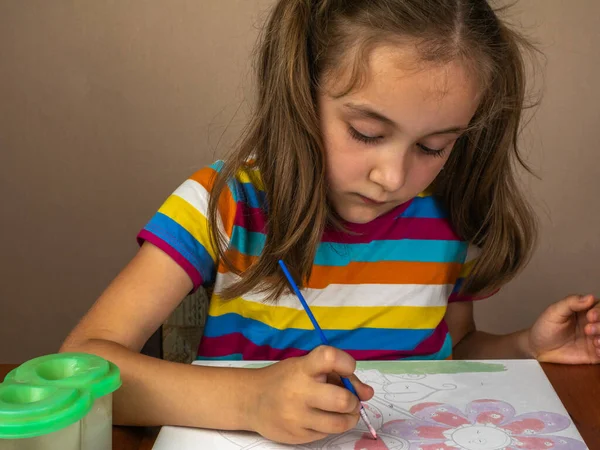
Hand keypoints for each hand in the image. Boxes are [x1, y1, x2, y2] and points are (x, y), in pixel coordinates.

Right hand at [248, 345, 373, 443]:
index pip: (329, 357)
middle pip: (341, 400)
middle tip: (348, 400)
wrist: (251, 400)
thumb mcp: (306, 367)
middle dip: (353, 401)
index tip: (348, 369)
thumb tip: (368, 394)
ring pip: (339, 423)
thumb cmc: (285, 379)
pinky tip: (320, 418)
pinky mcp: (296, 435)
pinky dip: (330, 426)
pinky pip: (326, 434)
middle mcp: (299, 391)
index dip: (346, 363)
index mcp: (303, 368)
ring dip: (348, 417)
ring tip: (343, 412)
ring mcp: (296, 416)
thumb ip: (338, 375)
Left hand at [528, 294, 599, 363]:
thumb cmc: (545, 327)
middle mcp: (593, 323)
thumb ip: (571, 303)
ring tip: (595, 342)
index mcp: (585, 310)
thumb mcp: (554, 312)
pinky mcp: (594, 353)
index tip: (590, 316)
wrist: (538, 348)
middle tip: (588, 330)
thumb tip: (589, 297)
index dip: (599, 311)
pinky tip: (596, 351)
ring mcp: (595, 338)